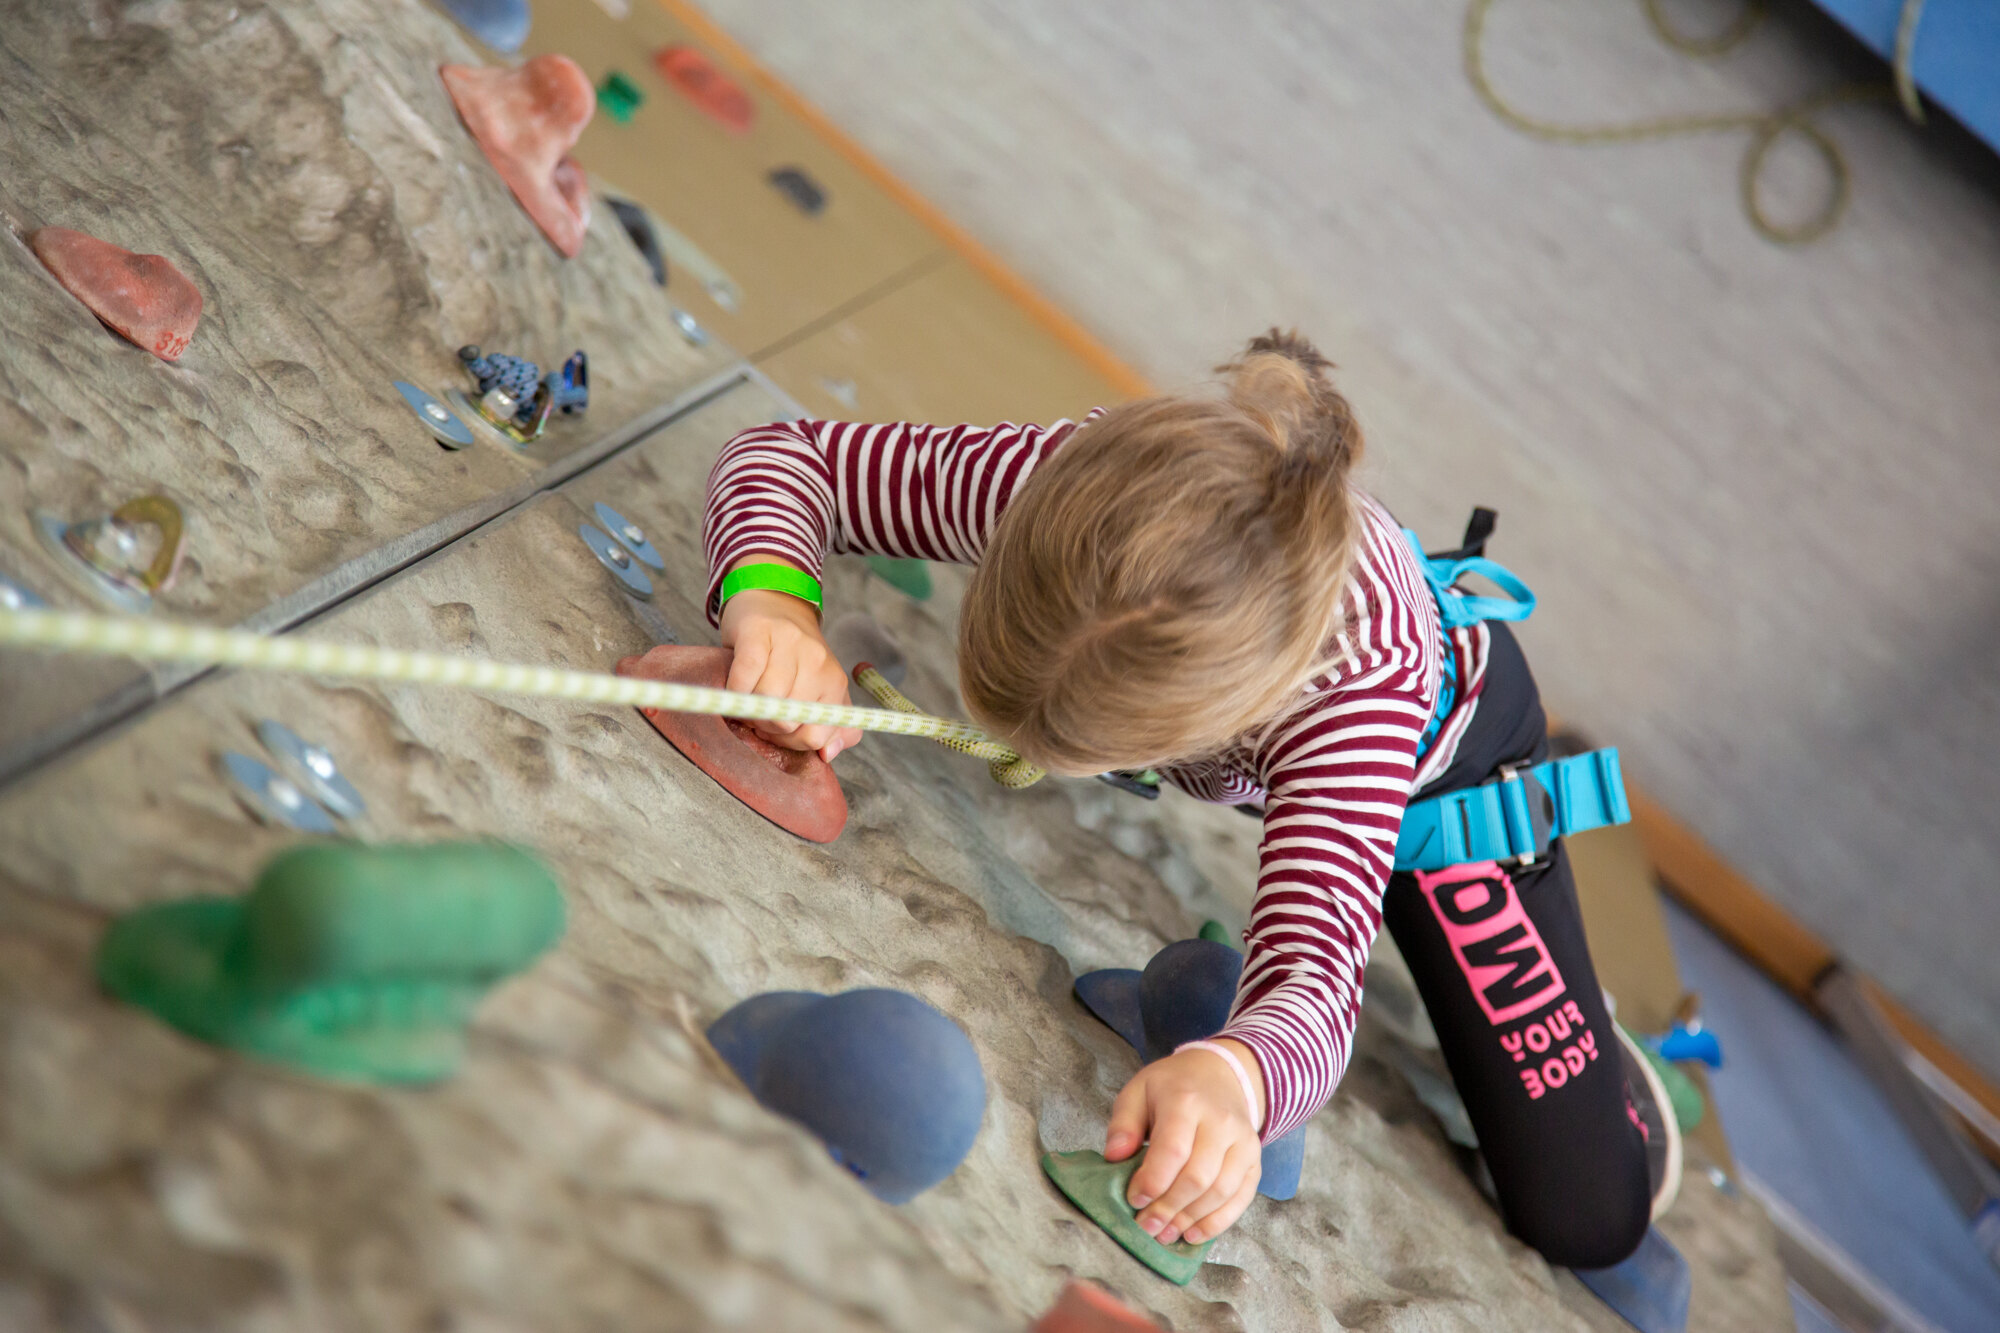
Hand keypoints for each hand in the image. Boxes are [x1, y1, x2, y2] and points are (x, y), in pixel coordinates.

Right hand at [717, 568, 863, 760]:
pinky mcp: (758, 632)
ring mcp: (790, 645)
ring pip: (766, 703)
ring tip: (748, 698)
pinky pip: (743, 679)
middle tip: (759, 713)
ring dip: (749, 710)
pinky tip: (736, 685)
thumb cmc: (792, 655)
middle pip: (788, 722)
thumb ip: (833, 725)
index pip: (816, 736)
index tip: (778, 732)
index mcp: (834, 682)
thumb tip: (828, 755)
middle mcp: (818, 663)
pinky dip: (735, 691)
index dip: (790, 743)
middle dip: (767, 727)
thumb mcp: (820, 688)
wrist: (773, 600)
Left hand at [1105, 1038, 1266, 1245]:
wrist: (1219, 1074)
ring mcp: (1243, 1143)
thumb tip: (1113, 1158)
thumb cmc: (1172, 1087)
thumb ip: (1123, 1124)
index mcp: (1186, 1101)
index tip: (1133, 1199)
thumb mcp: (1138, 1091)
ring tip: (1164, 1234)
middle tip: (1146, 1226)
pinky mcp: (1254, 1161)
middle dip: (1168, 1208)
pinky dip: (1217, 1222)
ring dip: (1190, 1219)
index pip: (1173, 1151)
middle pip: (1198, 1177)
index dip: (1152, 1182)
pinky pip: (1241, 1198)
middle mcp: (1221, 1122)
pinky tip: (1193, 1234)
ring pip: (1220, 1192)